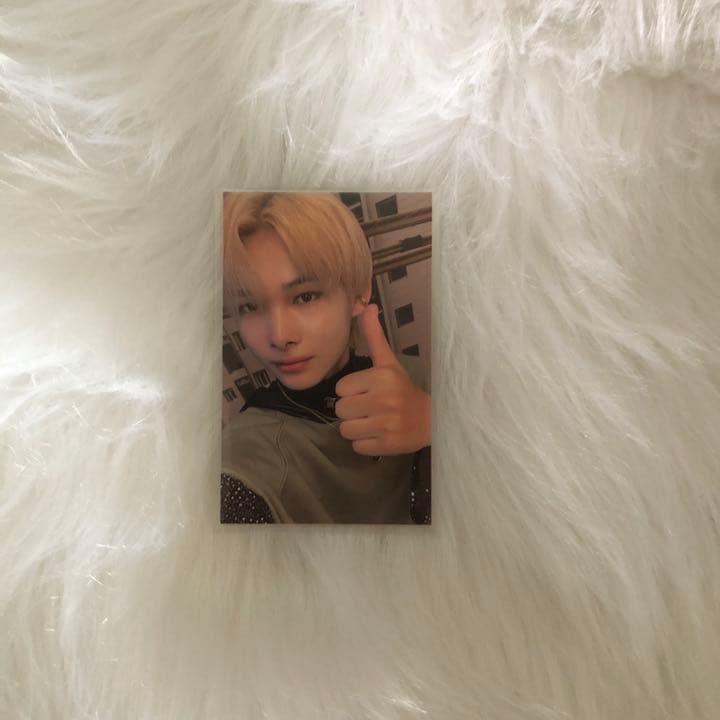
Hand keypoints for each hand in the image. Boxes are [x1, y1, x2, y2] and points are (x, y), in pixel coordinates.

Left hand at [334, 303, 430, 455]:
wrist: (432, 419)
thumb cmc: (403, 389)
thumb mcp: (389, 362)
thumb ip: (374, 336)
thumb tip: (367, 305)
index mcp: (381, 377)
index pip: (341, 388)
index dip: (352, 391)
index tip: (367, 392)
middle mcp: (382, 400)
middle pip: (340, 409)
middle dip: (352, 410)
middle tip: (370, 408)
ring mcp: (385, 425)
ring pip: (345, 430)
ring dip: (356, 428)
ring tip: (373, 421)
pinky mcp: (386, 446)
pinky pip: (357, 446)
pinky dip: (365, 443)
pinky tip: (378, 434)